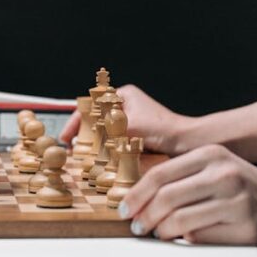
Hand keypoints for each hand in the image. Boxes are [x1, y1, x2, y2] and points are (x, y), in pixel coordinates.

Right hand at [61, 84, 184, 152]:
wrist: (189, 143)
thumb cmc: (164, 130)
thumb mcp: (130, 127)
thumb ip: (106, 130)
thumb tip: (85, 140)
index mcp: (124, 95)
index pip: (92, 106)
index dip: (76, 122)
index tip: (66, 138)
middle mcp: (126, 105)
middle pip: (96, 119)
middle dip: (84, 134)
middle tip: (73, 149)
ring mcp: (132, 121)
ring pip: (104, 132)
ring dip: (95, 144)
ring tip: (85, 157)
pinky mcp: (137, 136)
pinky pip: (115, 142)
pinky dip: (107, 151)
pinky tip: (102, 161)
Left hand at [119, 143, 256, 254]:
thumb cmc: (247, 188)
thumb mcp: (218, 167)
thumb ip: (185, 175)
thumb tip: (140, 196)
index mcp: (212, 154)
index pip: (161, 173)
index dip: (137, 193)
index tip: (124, 208)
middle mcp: (224, 174)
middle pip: (167, 197)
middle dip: (144, 215)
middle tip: (136, 226)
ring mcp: (237, 203)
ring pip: (181, 221)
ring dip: (161, 232)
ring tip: (156, 234)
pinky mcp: (246, 230)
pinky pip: (202, 239)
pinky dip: (185, 242)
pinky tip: (181, 240)